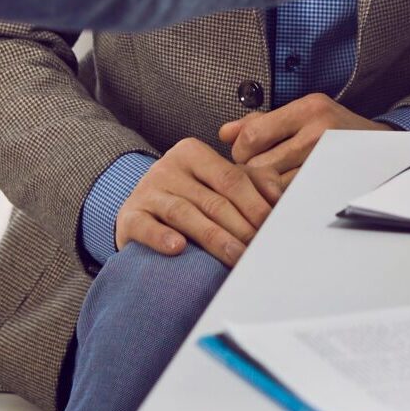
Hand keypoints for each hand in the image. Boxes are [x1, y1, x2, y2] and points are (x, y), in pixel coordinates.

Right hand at [113, 137, 281, 266]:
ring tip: (236, 257)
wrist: (138, 210)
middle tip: (260, 249)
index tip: (273, 227)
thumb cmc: (187, 197)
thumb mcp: (214, 183)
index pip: (232, 178)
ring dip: (214, 238)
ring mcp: (147, 191)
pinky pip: (146, 226)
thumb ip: (249, 182)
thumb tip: (280, 199)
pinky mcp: (129, 216)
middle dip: (241, 226)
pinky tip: (178, 248)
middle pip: (212, 199)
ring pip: (185, 213)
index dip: (255, 204)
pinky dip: (161, 237)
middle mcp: (168, 167)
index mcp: (193, 153)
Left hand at [219, 93, 388, 185]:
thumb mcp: (299, 114)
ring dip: (265, 190)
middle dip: (251, 173)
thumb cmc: (332, 128)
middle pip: (260, 166)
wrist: (378, 145)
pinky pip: (292, 198)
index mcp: (307, 108)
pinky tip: (283, 195)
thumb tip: (224, 133)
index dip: (240, 151)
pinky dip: (281, 199)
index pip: (253, 136)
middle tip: (256, 174)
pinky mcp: (331, 183)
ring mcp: (326, 161)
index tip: (246, 156)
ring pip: (274, 187)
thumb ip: (258, 122)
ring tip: (269, 185)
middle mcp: (318, 131)